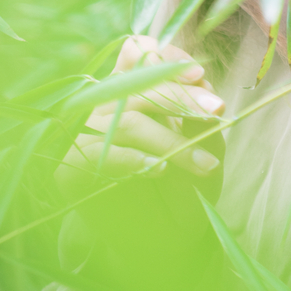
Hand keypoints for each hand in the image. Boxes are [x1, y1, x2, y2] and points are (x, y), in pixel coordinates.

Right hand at [58, 34, 224, 198]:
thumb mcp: (203, 148)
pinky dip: (135, 159)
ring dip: (171, 141)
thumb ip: (199, 118)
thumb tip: (201, 83)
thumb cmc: (182, 187)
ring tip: (204, 164)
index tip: (198, 74)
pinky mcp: (74, 166)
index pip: (138, 52)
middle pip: (140, 84)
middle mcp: (106, 103)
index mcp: (133, 89)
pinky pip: (104, 153)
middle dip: (182, 96)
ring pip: (129, 120)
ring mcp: (87, 132)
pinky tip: (159, 168)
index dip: (166, 56)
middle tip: (216, 110)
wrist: (160, 238)